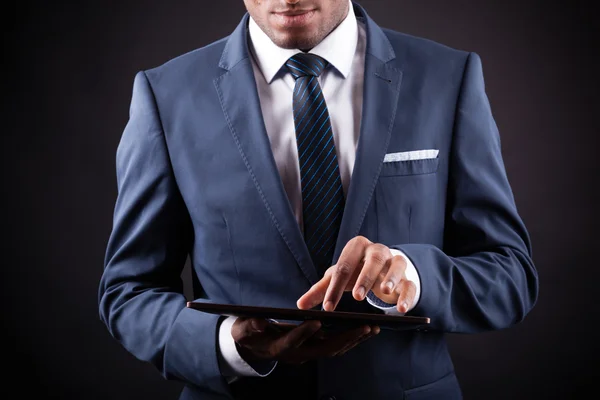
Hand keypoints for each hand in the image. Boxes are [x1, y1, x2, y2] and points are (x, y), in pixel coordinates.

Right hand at [231, 317, 379, 363]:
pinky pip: (338, 346)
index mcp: (279, 347)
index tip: (317, 321)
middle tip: (364, 326)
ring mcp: (308, 353)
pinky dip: (353, 338)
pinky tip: (367, 329)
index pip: (293, 342)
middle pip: (324, 350)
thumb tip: (257, 323)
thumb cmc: (248, 334)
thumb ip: (249, 326)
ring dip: (355, 339)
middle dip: (345, 338)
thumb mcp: (242, 328)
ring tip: (373, 327)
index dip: (304, 333)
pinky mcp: (316, 349)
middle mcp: (297, 354)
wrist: (254, 346)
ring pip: (335, 349)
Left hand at [297, 236, 416, 312]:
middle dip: (365, 276)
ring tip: (385, 292)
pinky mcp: (408, 277)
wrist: (382, 268)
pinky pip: (410, 284)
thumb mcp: (338, 277)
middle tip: (357, 296)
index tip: (328, 308)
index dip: (335, 288)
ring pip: (397, 265)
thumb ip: (321, 290)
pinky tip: (401, 309)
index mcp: (357, 247)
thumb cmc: (355, 270)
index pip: (344, 266)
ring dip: (391, 278)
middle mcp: (378, 251)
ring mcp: (395, 262)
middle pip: (374, 258)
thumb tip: (300, 306)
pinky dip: (407, 296)